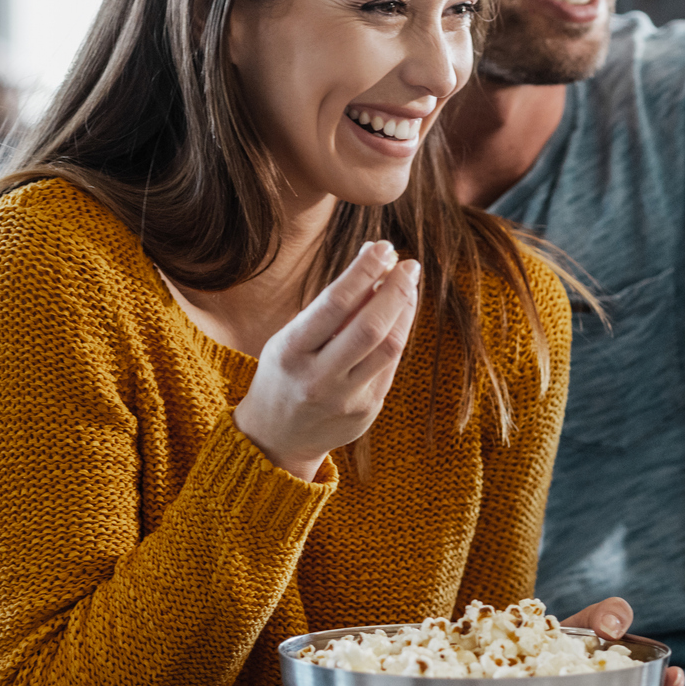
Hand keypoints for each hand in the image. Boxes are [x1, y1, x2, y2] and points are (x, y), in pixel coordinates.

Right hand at [232, 241, 419, 479]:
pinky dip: (399, 332)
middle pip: (368, 327)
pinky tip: (402, 312)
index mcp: (290, 351)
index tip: (384, 247)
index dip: (364, 271)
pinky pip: (391, 364)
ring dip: (404, 309)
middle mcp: (318, 377)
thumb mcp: (292, 336)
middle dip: (395, 289)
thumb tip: (374, 256)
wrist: (276, 437)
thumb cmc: (286, 372)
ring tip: (408, 284)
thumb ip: (331, 304)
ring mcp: (345, 398)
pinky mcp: (367, 411)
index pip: (334, 303)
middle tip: (408, 264)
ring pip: (389, 347)